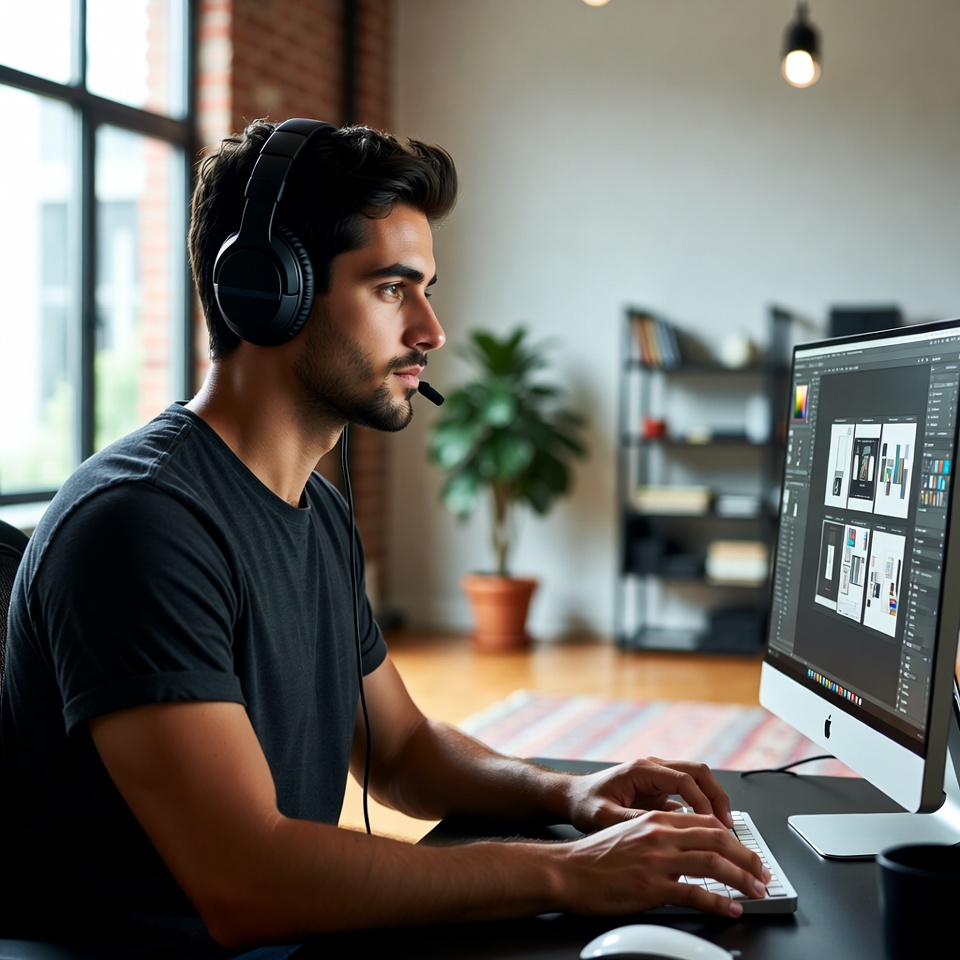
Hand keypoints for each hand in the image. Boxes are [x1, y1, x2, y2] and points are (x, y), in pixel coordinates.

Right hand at [558, 811, 770, 917]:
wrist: (566, 870)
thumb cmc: (594, 857)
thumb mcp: (630, 832)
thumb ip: (659, 835)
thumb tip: (686, 846)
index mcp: (655, 819)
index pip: (706, 822)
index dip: (734, 838)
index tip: (747, 853)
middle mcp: (659, 833)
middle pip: (717, 839)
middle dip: (747, 858)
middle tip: (762, 874)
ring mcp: (656, 860)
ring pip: (712, 863)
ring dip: (741, 879)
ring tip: (756, 891)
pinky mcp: (651, 886)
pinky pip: (694, 892)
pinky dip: (718, 902)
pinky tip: (731, 910)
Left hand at [563, 758, 734, 832]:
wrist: (573, 797)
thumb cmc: (585, 804)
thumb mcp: (604, 817)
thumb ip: (632, 821)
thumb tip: (662, 831)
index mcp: (642, 770)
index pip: (684, 779)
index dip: (702, 802)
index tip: (713, 825)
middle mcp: (653, 768)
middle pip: (698, 772)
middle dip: (717, 796)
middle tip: (728, 825)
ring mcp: (658, 777)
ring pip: (697, 779)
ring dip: (713, 800)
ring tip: (724, 828)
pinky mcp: (659, 790)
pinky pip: (689, 793)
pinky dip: (702, 807)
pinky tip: (708, 830)